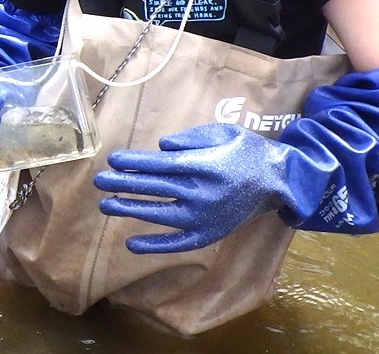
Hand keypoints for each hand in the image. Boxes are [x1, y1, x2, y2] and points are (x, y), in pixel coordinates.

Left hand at [94, 123, 319, 254]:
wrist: (280, 180)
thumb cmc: (247, 151)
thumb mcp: (222, 133)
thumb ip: (189, 139)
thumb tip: (159, 148)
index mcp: (203, 166)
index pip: (159, 165)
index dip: (134, 163)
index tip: (112, 160)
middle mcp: (201, 193)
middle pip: (154, 188)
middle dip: (123, 183)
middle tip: (99, 181)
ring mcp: (205, 216)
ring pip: (160, 214)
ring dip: (130, 210)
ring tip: (106, 205)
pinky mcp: (210, 233)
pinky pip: (178, 242)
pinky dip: (155, 245)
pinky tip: (132, 244)